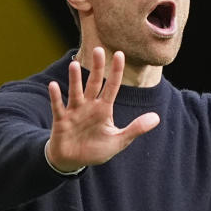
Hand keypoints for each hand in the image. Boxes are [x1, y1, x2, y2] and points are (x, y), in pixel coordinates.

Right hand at [46, 47, 159, 171]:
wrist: (73, 161)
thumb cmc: (96, 149)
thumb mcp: (119, 141)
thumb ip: (136, 129)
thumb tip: (157, 118)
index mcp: (104, 109)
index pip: (112, 86)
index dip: (116, 71)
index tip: (120, 54)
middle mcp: (89, 106)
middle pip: (93, 83)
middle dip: (96, 68)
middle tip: (98, 49)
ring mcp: (74, 112)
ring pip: (75, 92)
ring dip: (75, 80)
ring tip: (74, 65)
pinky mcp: (61, 121)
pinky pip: (58, 107)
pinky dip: (56, 97)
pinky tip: (53, 85)